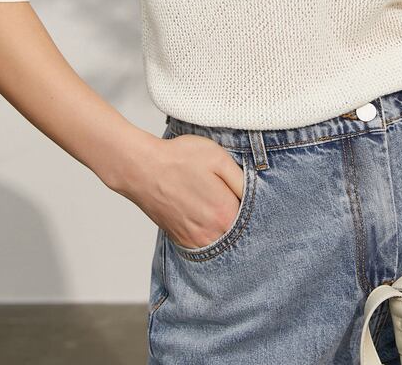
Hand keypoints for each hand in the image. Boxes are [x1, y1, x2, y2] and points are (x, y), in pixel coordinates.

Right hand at [114, 132, 244, 248]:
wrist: (142, 168)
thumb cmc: (180, 159)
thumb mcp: (219, 158)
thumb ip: (243, 180)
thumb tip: (258, 194)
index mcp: (226, 213)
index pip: (254, 217)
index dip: (256, 205)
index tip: (250, 195)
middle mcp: (212, 233)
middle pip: (239, 233)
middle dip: (242, 218)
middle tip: (232, 197)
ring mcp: (195, 241)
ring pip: (222, 240)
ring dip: (226, 228)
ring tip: (216, 204)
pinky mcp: (181, 240)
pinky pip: (204, 243)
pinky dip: (209, 232)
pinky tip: (204, 213)